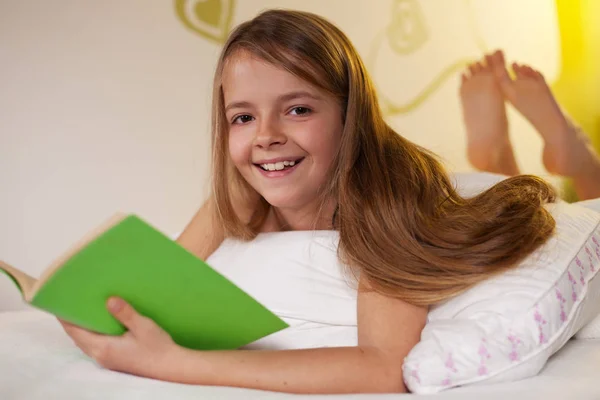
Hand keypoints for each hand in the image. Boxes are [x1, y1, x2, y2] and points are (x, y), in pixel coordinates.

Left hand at [60, 297, 181, 379]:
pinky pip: (95, 345)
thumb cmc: (158, 347)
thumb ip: (125, 313)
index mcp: (103, 347)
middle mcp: (100, 355)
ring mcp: (106, 359)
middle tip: (71, 301)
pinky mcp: (114, 360)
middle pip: (77, 337)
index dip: (65, 317)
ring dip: (82, 327)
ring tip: (83, 309)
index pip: (75, 331)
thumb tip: (109, 299)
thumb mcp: (143, 326)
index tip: (60, 302)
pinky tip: (100, 323)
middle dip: (72, 320)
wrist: (170, 367)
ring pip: (85, 342)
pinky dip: (91, 333)